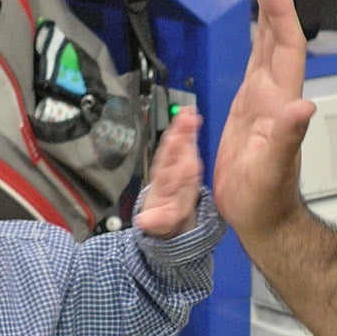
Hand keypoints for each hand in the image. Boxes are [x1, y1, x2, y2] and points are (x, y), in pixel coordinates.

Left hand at [134, 108, 202, 238]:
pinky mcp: (184, 157)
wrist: (166, 210)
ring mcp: (175, 162)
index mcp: (162, 186)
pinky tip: (192, 112)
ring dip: (183, 128)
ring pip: (178, 144)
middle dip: (178, 137)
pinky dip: (189, 128)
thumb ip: (155, 221)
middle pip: (171, 153)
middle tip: (183, 121)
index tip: (176, 145)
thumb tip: (144, 222)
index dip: (172, 160)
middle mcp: (167, 170)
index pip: (166, 173)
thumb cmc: (165, 215)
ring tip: (188, 113)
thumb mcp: (161, 223)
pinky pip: (186, 141)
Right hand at [211, 0, 319, 246]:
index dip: (278, 5)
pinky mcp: (252, 107)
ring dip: (265, 6)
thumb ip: (288, 137)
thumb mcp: (272, 170)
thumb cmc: (264, 199)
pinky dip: (255, 32)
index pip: (283, 41)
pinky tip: (253, 21)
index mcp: (279, 99)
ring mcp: (264, 97)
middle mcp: (275, 91)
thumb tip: (301, 105)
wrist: (264, 219)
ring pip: (268, 41)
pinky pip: (255, 58)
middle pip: (277, 31)